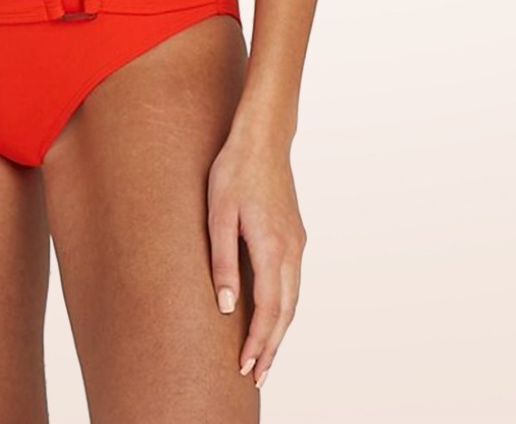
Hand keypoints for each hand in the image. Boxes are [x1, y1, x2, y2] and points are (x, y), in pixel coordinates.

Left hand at [206, 132, 306, 388]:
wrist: (263, 138)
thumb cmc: (235, 171)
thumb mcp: (218, 213)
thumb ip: (222, 260)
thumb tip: (227, 306)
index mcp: (271, 247)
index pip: (268, 310)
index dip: (257, 342)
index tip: (245, 367)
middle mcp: (291, 250)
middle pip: (286, 312)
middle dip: (271, 347)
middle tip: (256, 377)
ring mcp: (297, 242)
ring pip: (293, 299)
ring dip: (280, 331)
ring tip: (264, 355)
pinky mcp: (295, 235)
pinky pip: (293, 282)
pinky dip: (284, 307)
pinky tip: (272, 315)